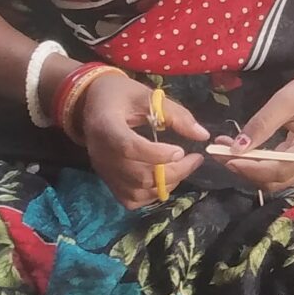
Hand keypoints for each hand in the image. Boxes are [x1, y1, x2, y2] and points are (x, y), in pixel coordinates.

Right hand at [73, 72, 208, 208]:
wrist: (91, 104)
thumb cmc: (119, 95)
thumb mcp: (147, 95)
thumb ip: (175, 114)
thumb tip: (202, 135)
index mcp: (105, 126)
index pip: (128, 147)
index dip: (156, 154)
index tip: (181, 151)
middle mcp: (101, 154)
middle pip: (139, 175)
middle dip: (174, 171)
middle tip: (195, 159)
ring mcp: (103, 171)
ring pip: (138, 191)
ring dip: (167, 184)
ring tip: (182, 167)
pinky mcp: (108, 181)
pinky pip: (131, 199)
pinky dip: (151, 194)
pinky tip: (165, 179)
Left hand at [219, 70, 293, 192]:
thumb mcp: (287, 99)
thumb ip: (262, 124)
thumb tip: (237, 148)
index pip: (276, 170)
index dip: (248, 168)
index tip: (224, 157)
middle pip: (274, 181)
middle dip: (244, 170)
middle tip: (220, 152)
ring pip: (276, 180)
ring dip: (250, 170)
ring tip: (228, 150)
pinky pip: (282, 172)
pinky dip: (261, 166)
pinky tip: (246, 151)